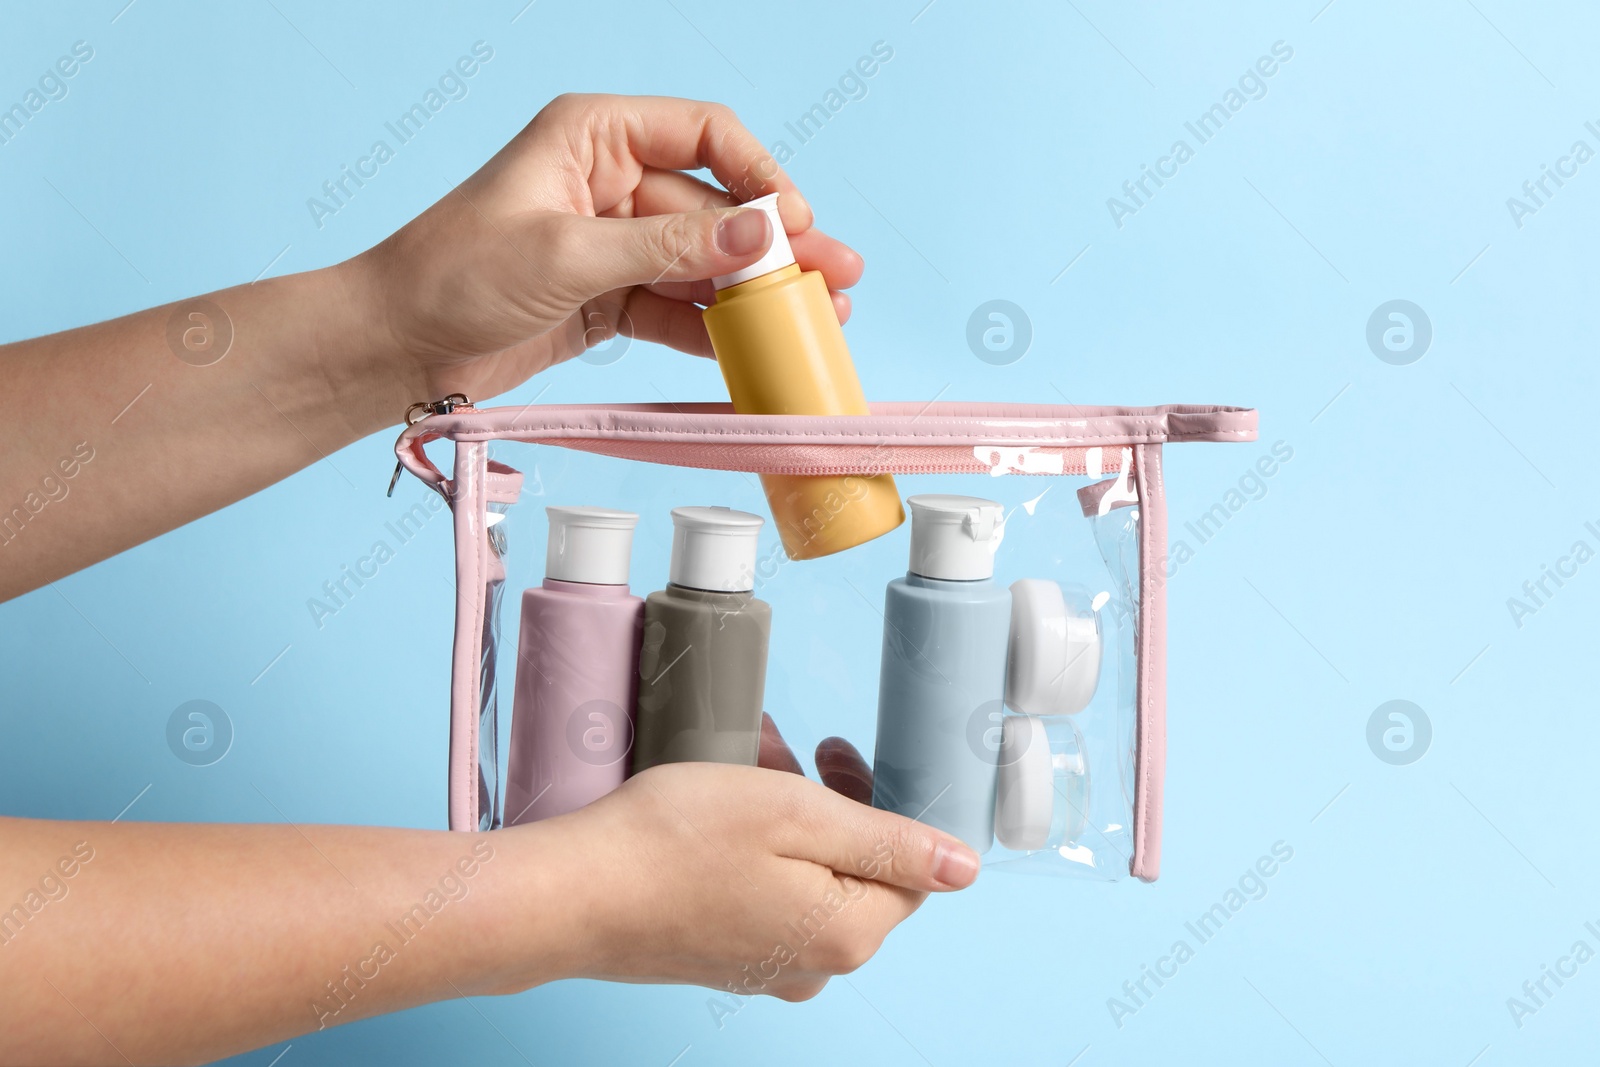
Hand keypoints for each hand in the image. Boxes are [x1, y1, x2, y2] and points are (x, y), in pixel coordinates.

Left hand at [358, 93, 865, 409]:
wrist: (393, 346)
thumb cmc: (452, 275)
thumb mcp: (568, 254)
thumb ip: (670, 246)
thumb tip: (762, 235)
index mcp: (594, 136)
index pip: (705, 135)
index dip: (759, 176)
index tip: (795, 223)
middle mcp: (610, 182)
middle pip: (716, 206)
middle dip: (776, 244)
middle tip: (838, 276)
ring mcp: (612, 243)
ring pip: (704, 263)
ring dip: (756, 293)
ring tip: (816, 319)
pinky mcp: (608, 298)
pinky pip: (677, 309)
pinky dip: (713, 332)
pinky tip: (756, 352)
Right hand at [504, 718, 977, 1001]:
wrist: (573, 894)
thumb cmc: (677, 843)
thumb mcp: (798, 816)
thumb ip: (889, 843)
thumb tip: (964, 868)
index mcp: (848, 934)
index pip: (908, 868)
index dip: (880, 799)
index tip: (836, 752)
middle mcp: (814, 965)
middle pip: (855, 872)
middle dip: (828, 801)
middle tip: (789, 751)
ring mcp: (765, 966)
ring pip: (805, 877)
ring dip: (786, 815)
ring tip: (745, 764)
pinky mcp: (723, 958)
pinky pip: (763, 894)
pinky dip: (752, 846)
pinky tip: (718, 804)